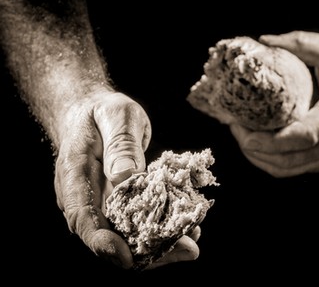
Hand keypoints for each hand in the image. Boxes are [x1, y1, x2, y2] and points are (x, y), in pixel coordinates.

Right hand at [53, 91, 199, 268]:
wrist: (92, 114)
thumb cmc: (103, 112)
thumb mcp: (116, 115)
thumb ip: (120, 143)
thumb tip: (126, 177)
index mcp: (75, 175)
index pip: (82, 217)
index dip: (102, 242)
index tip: (127, 258)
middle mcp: (84, 197)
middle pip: (108, 237)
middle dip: (146, 251)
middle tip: (187, 250)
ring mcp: (100, 204)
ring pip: (124, 236)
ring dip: (158, 244)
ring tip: (193, 241)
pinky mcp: (117, 204)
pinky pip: (136, 223)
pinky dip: (160, 229)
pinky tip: (186, 227)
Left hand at [230, 31, 318, 176]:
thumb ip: (300, 43)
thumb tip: (264, 41)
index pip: (304, 136)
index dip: (271, 141)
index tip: (244, 133)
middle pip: (288, 160)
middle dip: (254, 149)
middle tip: (235, 129)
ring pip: (288, 170)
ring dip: (258, 158)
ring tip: (241, 137)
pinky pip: (294, 169)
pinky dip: (271, 160)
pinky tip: (259, 144)